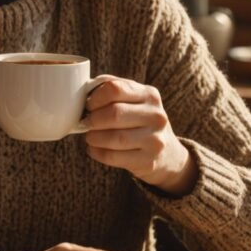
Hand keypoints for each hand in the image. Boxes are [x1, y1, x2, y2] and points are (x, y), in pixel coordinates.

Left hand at [84, 75, 197, 196]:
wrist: (166, 154)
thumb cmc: (140, 122)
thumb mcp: (134, 100)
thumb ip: (113, 89)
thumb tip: (84, 90)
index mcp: (149, 95)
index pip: (115, 89)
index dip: (95, 98)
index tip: (89, 105)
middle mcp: (156, 116)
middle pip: (114, 113)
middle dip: (93, 119)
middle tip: (87, 123)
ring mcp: (155, 140)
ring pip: (114, 138)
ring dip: (93, 137)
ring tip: (90, 136)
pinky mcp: (148, 161)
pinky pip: (113, 157)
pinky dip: (97, 153)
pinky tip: (95, 149)